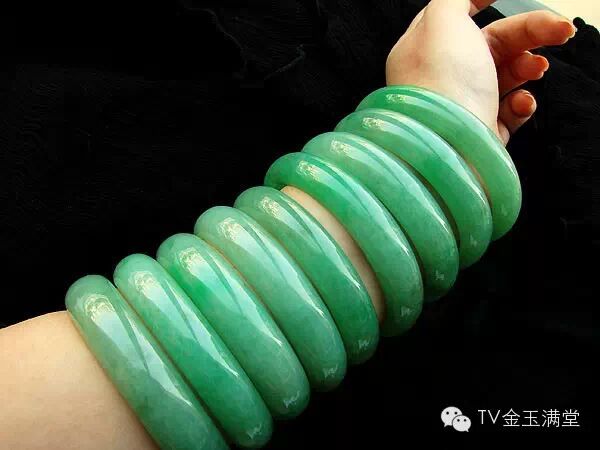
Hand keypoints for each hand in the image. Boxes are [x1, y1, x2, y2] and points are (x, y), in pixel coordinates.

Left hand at [386, 0, 576, 143]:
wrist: (449, 148)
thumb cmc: (440, 85)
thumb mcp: (442, 22)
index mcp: (423, 49)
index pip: (453, 18)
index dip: (479, 2)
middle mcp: (441, 78)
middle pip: (491, 44)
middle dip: (529, 33)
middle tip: (561, 31)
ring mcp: (463, 106)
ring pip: (505, 76)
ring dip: (528, 66)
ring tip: (539, 68)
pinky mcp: (482, 133)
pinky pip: (510, 111)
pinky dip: (523, 103)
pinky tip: (523, 102)